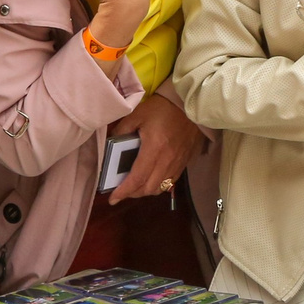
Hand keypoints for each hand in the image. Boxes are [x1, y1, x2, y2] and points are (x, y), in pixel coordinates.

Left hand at [106, 92, 202, 206]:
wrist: (191, 104)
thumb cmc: (162, 108)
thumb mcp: (137, 114)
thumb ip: (122, 130)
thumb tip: (112, 144)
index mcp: (154, 149)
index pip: (137, 178)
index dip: (123, 191)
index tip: (112, 199)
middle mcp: (167, 160)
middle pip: (149, 188)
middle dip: (133, 194)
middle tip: (122, 191)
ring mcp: (178, 163)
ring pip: (161, 188)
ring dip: (146, 191)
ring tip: (135, 186)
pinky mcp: (185, 162)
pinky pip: (171, 182)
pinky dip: (159, 185)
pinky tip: (152, 178)